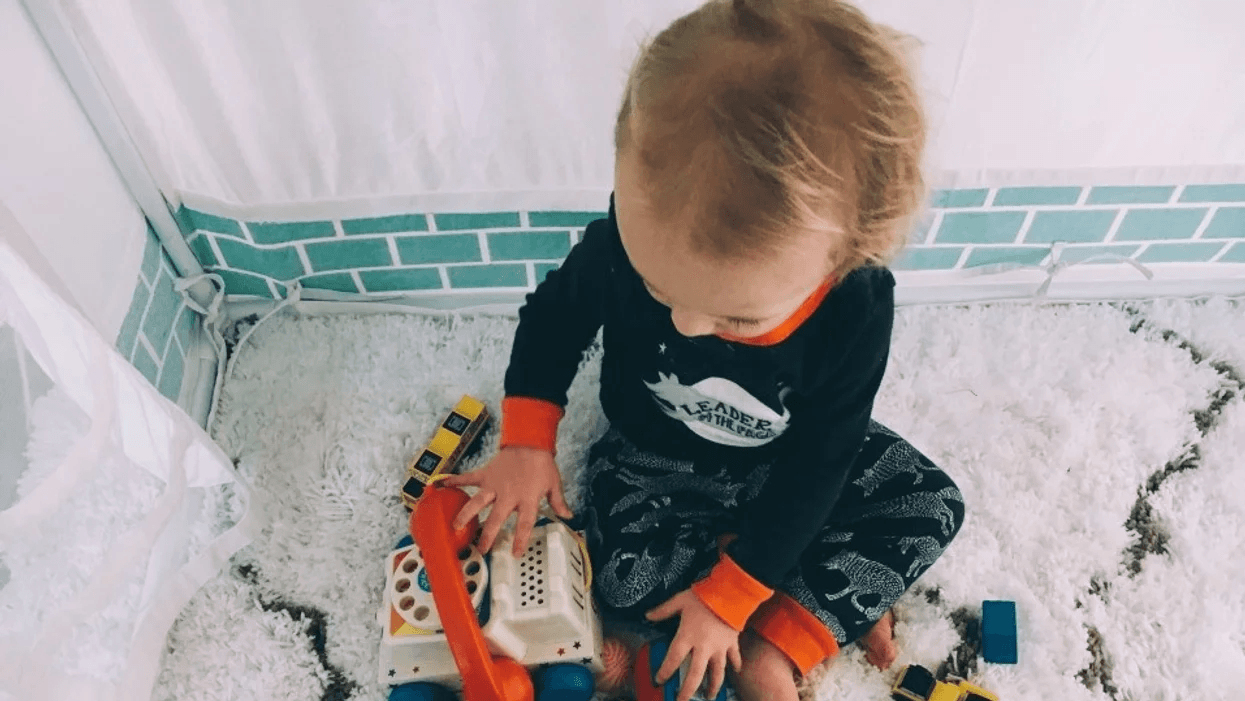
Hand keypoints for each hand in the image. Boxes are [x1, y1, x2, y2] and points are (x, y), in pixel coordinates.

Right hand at [441, 446, 572, 555]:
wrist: (530, 440)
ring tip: (456, 527)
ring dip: (465, 515)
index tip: (515, 554)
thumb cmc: (542, 463)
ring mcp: (494, 485)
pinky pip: (468, 478)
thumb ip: (558, 502)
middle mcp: (508, 495)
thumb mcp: (554, 483)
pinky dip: (454, 480)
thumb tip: (568, 516)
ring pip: (476, 503)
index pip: (524, 525)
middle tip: (481, 550)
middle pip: (495, 519)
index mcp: (527, 499)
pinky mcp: (486, 474)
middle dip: (487, 536)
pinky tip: (439, 484)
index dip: (520, 541)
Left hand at [646, 589, 741, 700]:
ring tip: (708, 696)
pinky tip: (735, 673)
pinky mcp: (732, 644)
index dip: (665, 671)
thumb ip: (663, 610)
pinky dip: (735, 666)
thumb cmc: (704, 596)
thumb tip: (648, 615)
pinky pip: (734, 659)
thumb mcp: (680, 600)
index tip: (659, 680)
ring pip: (717, 674)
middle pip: (694, 675)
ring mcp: (720, 648)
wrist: (731, 593)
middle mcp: (703, 647)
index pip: (673, 659)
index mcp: (687, 636)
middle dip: (687, 691)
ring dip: (712, 686)